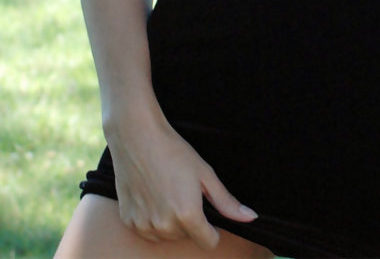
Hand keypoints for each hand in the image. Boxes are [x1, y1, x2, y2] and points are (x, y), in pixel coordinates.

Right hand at [107, 110, 257, 251]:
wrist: (137, 137)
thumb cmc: (173, 152)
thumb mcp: (205, 174)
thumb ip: (227, 202)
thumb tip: (251, 218)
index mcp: (188, 216)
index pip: (209, 243)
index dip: (214, 231)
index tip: (211, 218)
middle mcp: (165, 226)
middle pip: (188, 237)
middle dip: (191, 221)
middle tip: (185, 192)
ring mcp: (145, 226)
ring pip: (168, 235)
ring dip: (171, 222)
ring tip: (168, 192)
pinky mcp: (128, 221)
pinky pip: (147, 230)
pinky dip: (152, 219)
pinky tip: (152, 195)